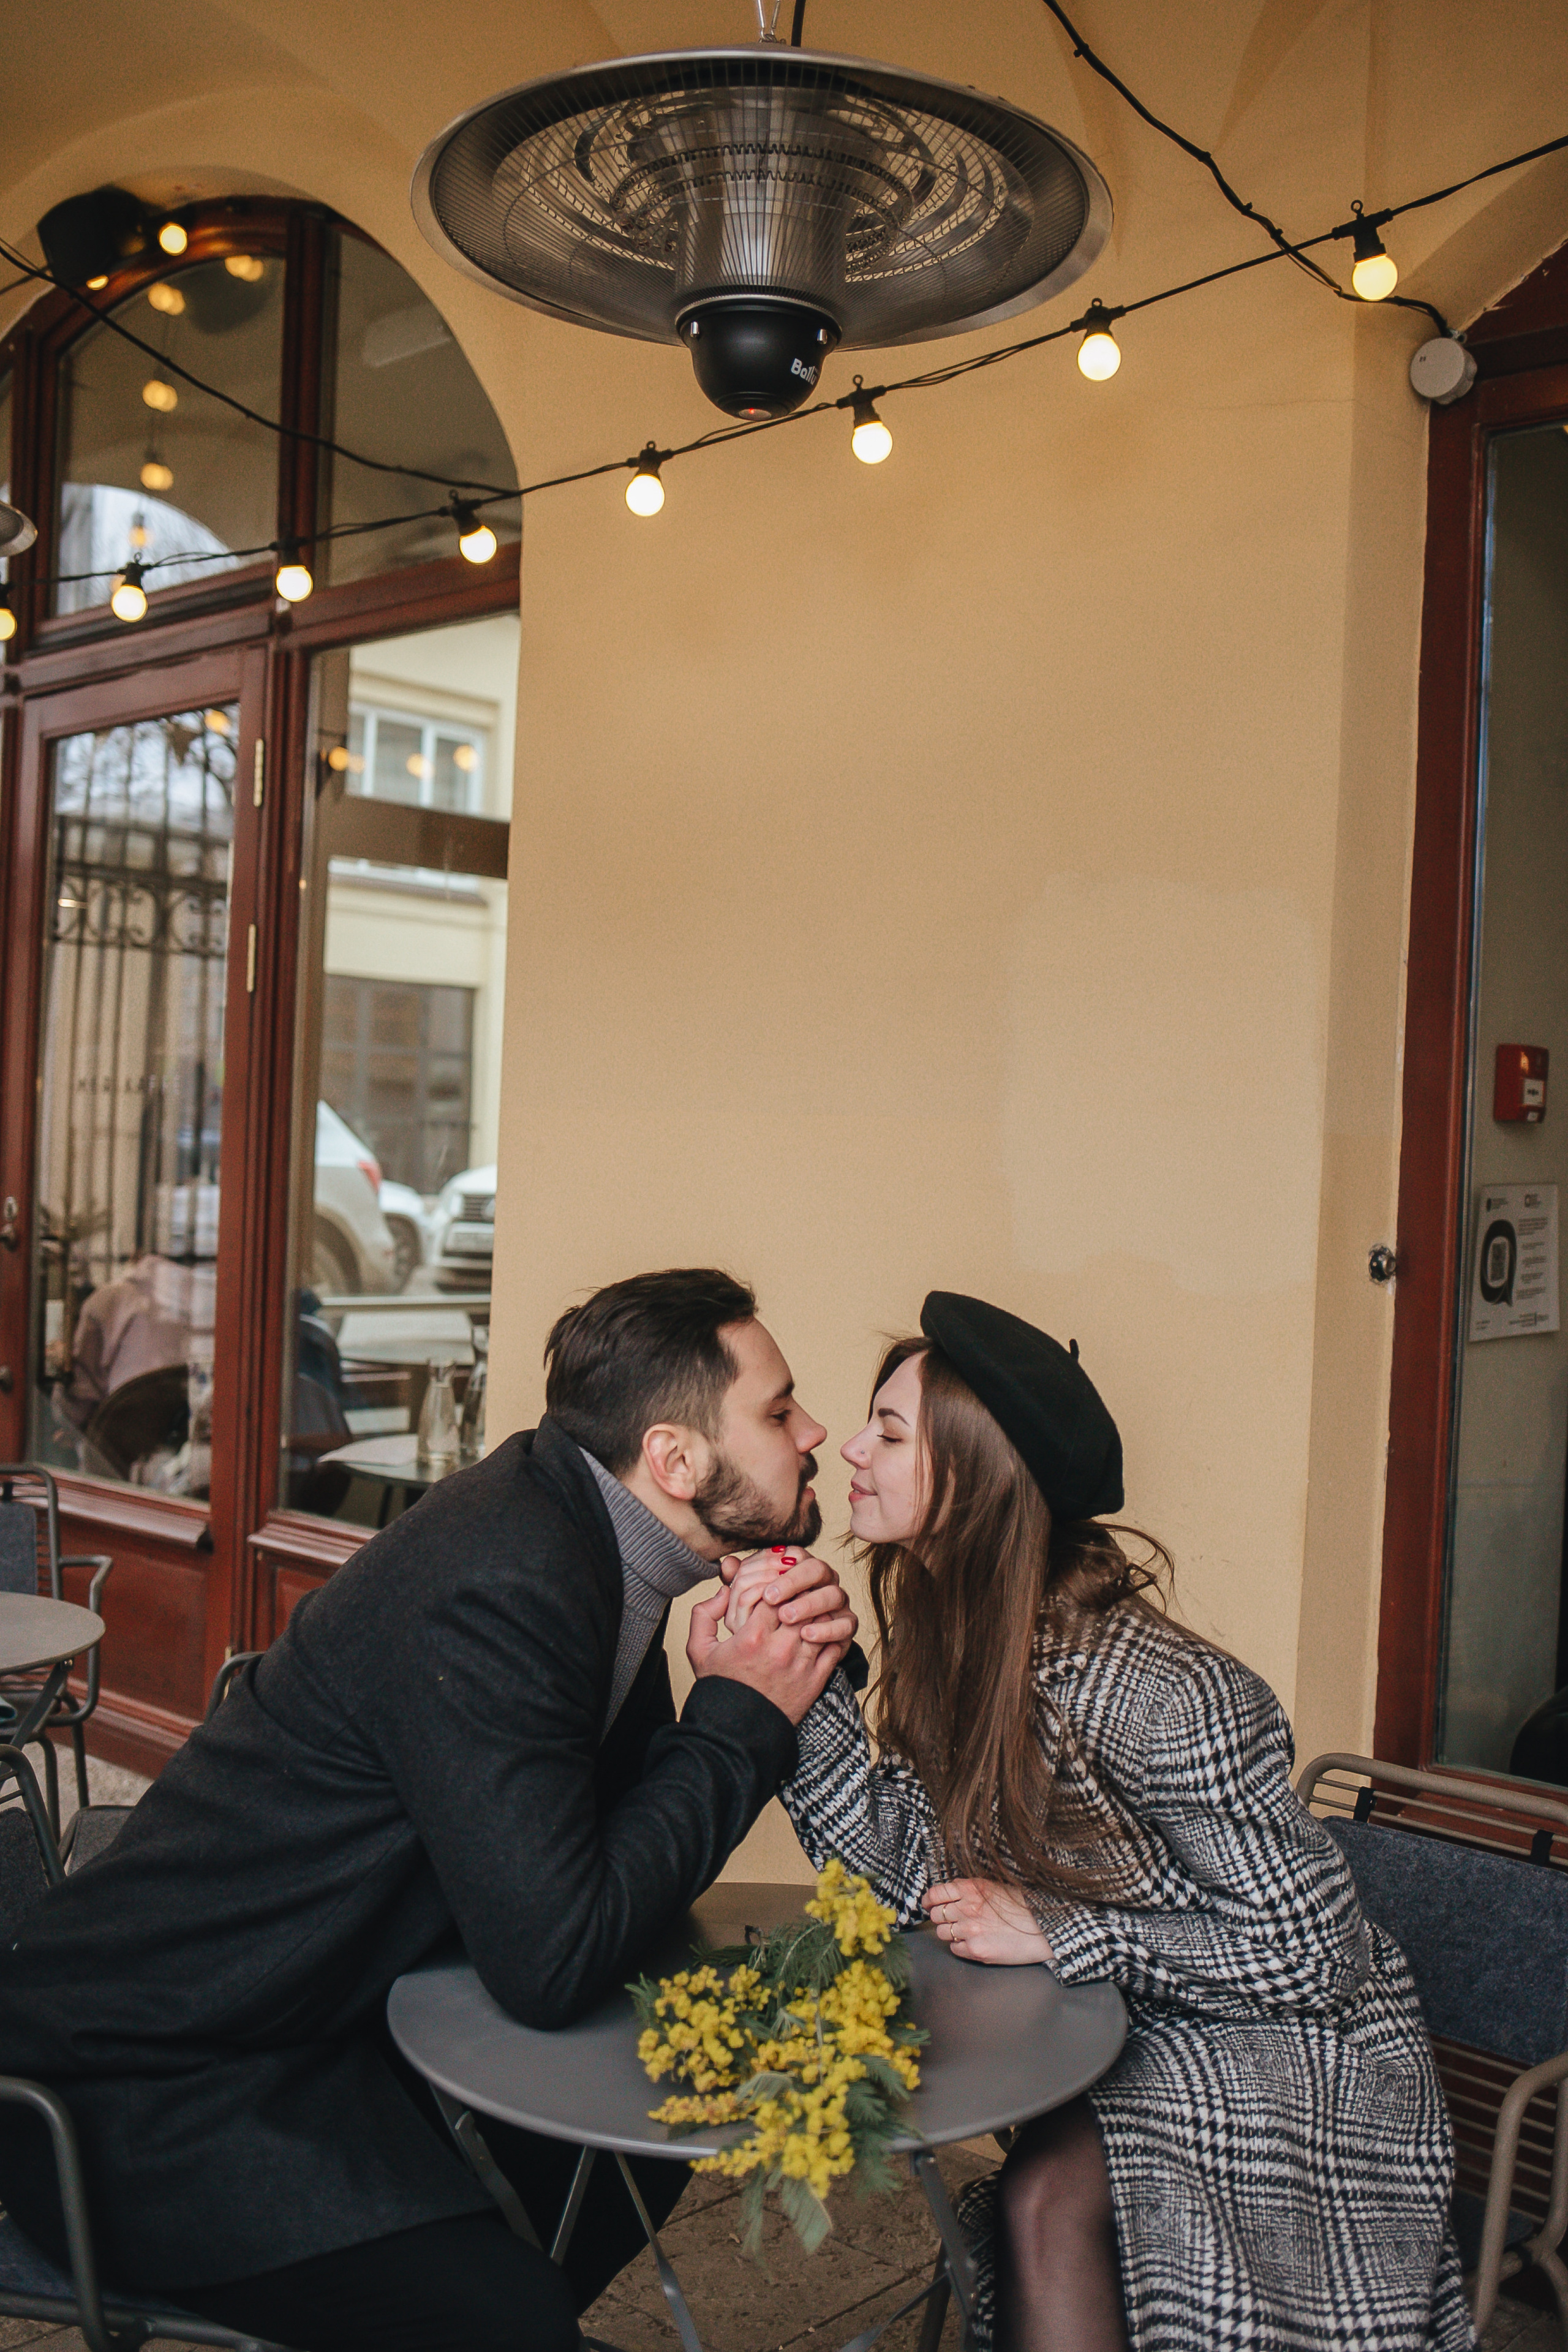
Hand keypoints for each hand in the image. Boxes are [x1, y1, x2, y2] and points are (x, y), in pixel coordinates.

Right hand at [687, 1584, 846, 1725]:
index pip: (775, 1593)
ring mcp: (801, 1664)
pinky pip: (834, 1646)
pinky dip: (831, 1634)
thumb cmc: (721, 1689)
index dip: (777, 1586)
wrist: (737, 1732)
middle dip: (799, 1596)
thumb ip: (704, 1615)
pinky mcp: (815, 1679)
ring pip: (821, 1622)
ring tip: (808, 1611)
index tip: (774, 1590)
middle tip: (796, 1593)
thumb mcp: (700, 1651)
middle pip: (802, 1604)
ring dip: (816, 1613)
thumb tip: (723, 1591)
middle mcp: (780, 1649)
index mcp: (752, 1637)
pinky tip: (820, 1632)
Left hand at [719, 1549, 856, 1650]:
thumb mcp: (745, 1607)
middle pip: (817, 1569)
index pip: (796, 1555)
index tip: (760, 1583)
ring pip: (833, 1594)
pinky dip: (828, 1628)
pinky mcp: (846, 1626)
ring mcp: (837, 1603)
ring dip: (810, 1604)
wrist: (784, 1660)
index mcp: (800, 1569)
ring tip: (786, 1617)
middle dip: (794, 1582)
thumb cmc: (763, 1627)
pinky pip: (846, 1624)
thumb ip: (737, 1583)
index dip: (779, 1566)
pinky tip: (807, 1635)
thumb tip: (727, 1564)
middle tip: (771, 1599)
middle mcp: (822, 1581)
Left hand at [923, 1878, 1055, 1966]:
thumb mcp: (995, 1887)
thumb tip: (951, 1891)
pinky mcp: (975, 1950)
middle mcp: (966, 1909)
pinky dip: (960, 1946)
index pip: (935, 1893)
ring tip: (965, 1932)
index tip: (929, 1904)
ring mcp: (969, 1930)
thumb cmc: (1021, 1907)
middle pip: (936, 1914)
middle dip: (942, 1917)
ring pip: (942, 1933)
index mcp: (970, 1889)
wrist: (1042, 1929)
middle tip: (952, 1919)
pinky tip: (973, 1942)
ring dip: (949, 1932)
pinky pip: (954, 1948)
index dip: (929, 1900)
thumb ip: (970, 1888)